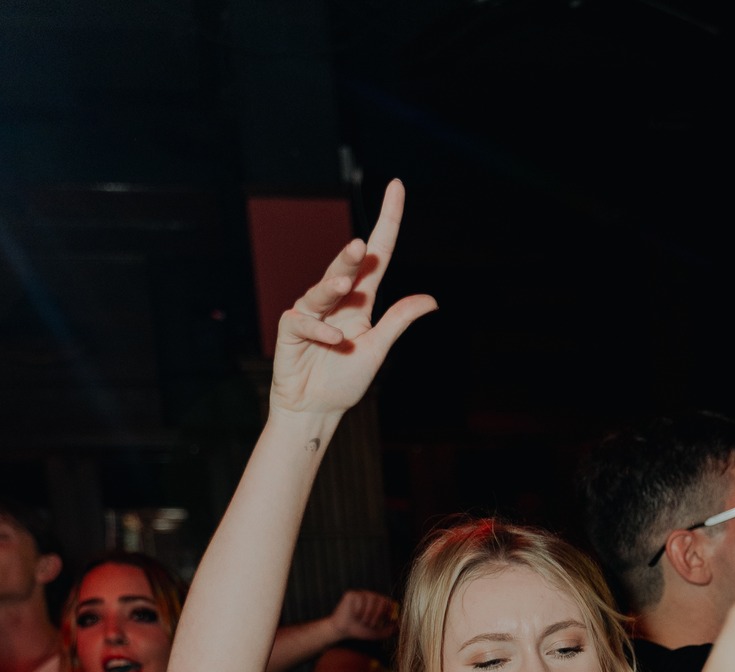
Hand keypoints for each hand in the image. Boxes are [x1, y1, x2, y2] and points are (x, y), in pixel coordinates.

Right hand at [269, 179, 436, 420]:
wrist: (315, 409)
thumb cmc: (344, 380)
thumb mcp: (377, 348)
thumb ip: (398, 321)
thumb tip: (431, 299)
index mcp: (360, 300)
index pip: (377, 255)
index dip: (387, 221)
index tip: (396, 186)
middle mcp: (335, 299)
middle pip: (346, 267)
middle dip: (351, 256)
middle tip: (360, 245)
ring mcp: (311, 311)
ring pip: (323, 289)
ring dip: (334, 285)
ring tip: (346, 284)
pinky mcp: (291, 327)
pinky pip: (305, 320)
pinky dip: (321, 330)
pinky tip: (336, 341)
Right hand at [329, 588, 396, 641]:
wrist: (342, 631)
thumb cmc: (359, 630)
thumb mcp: (378, 633)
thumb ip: (390, 630)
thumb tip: (401, 627)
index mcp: (377, 604)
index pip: (389, 602)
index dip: (390, 610)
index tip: (388, 619)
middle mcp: (370, 597)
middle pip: (382, 599)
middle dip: (378, 615)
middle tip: (371, 624)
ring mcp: (361, 594)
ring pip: (372, 599)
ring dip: (368, 614)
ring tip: (362, 621)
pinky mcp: (352, 594)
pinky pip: (361, 599)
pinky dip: (359, 611)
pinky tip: (353, 614)